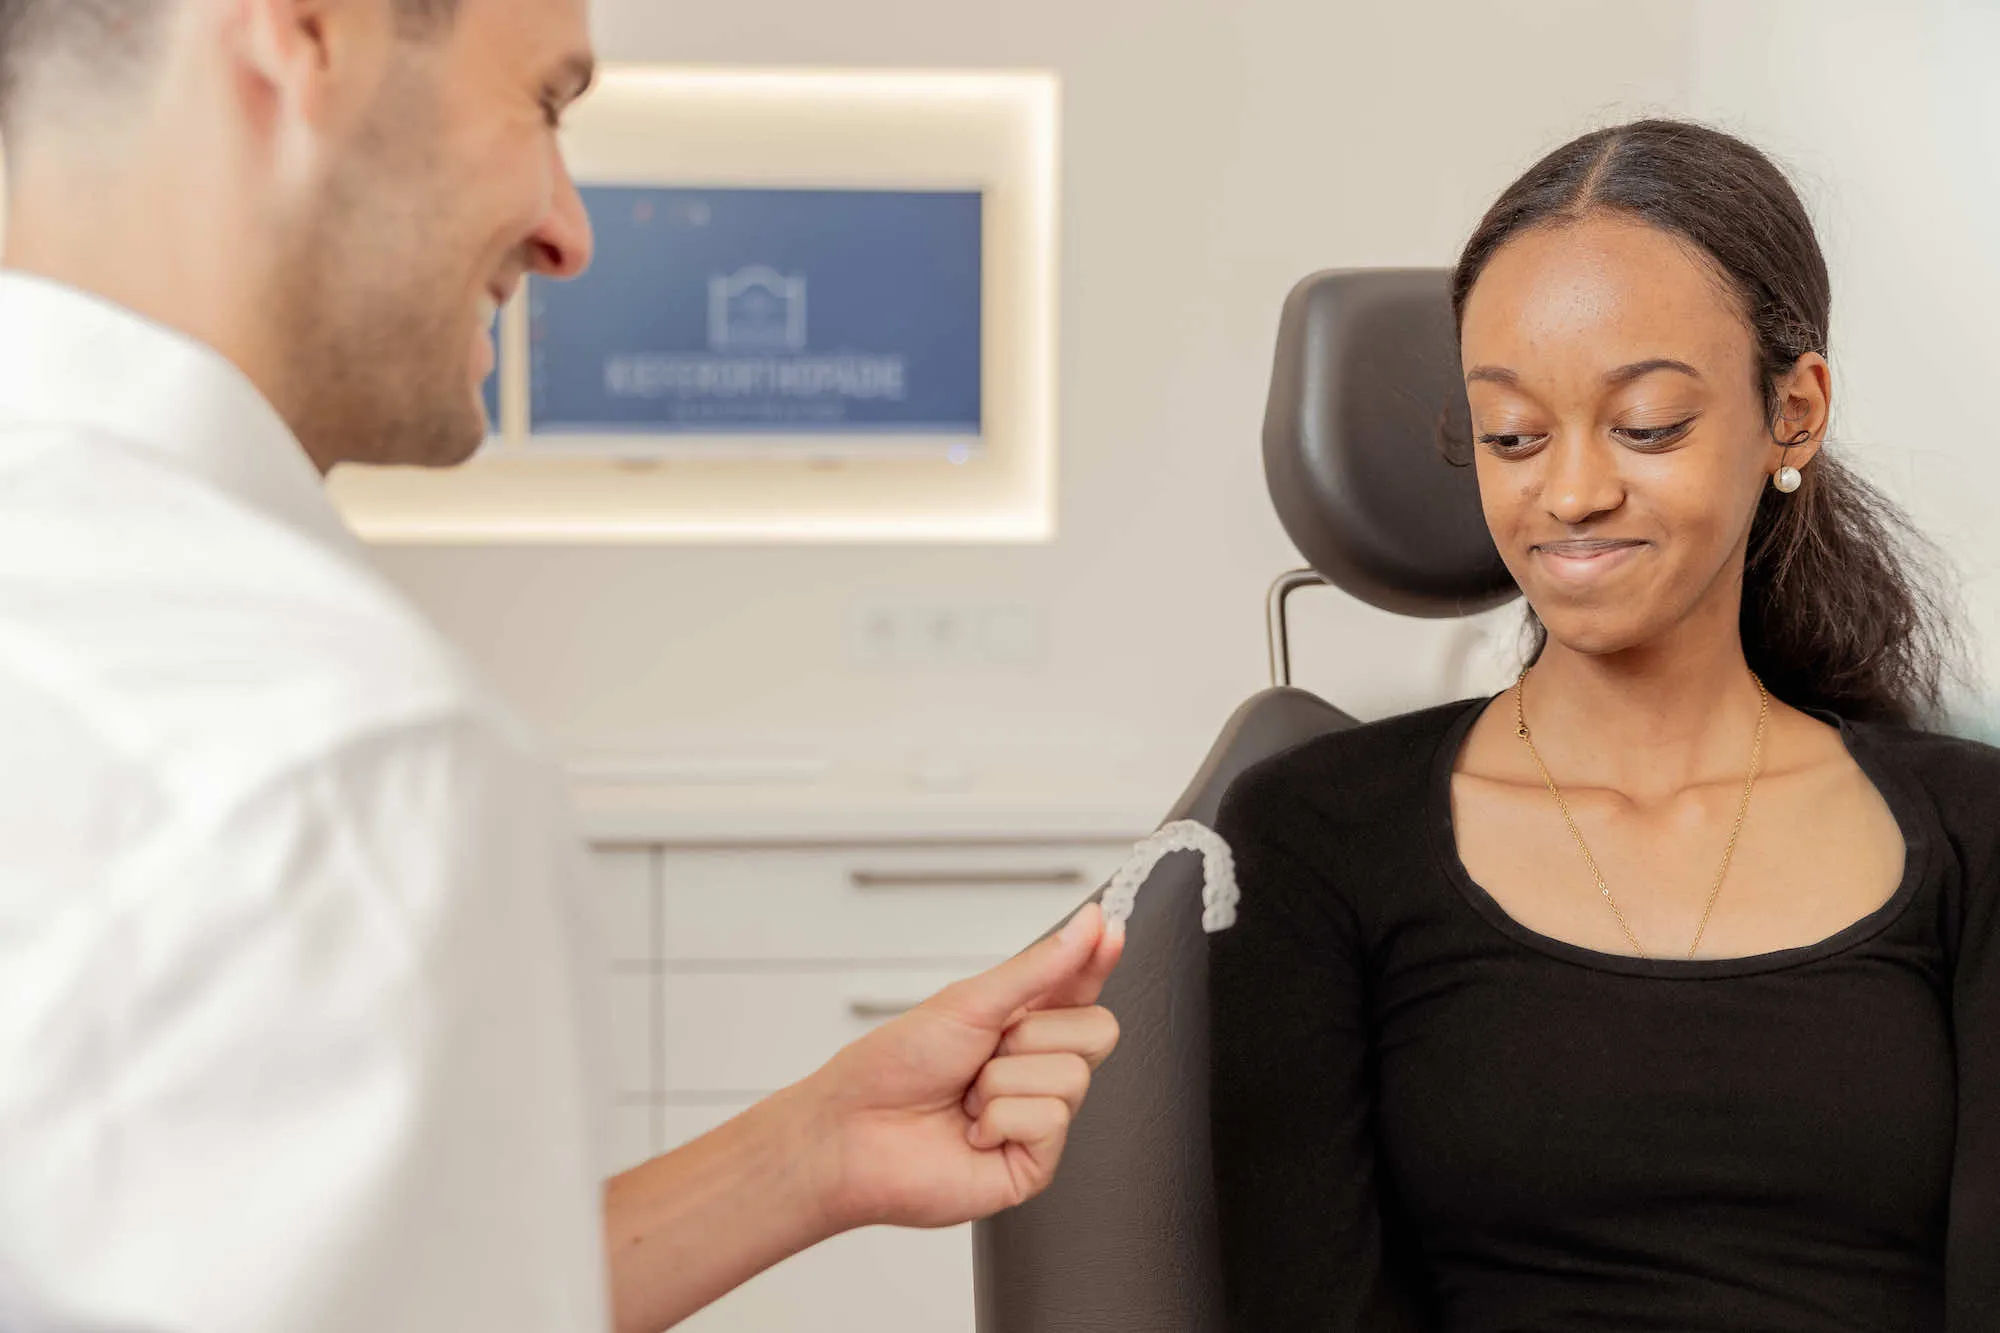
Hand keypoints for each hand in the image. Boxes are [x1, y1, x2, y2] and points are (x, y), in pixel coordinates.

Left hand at [789, 903, 1124, 1232]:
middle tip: (986, 1050)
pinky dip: (1000, 1118)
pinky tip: (972, 1131)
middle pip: (1098, 1030)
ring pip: (1073, 1076)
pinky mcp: (1035, 1163)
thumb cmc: (894, 1066)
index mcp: (1023, 1022)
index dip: (1099, 956)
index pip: (1081, 985)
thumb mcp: (970, 1001)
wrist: (852, 1132)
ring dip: (1003, 1081)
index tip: (1110, 928)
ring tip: (966, 1097)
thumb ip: (1039, 969)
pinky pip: (1052, 1120)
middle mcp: (1037, 1068)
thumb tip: (1089, 926)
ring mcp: (1039, 1117)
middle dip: (1032, 1033)